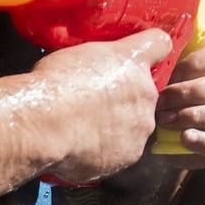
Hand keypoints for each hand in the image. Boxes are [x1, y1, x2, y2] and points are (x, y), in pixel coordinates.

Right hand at [35, 29, 169, 182]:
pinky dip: (100, 152)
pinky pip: (115, 154)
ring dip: (113, 129)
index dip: (146, 53)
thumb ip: (109, 57)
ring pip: (131, 128)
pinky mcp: (126, 158)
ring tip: (80, 129)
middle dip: (122, 101)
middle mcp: (147, 97)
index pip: (159, 46)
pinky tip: (77, 146)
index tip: (131, 60)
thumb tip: (111, 62)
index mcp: (135, 62)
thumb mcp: (84, 51)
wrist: (44, 124)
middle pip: (143, 97)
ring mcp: (139, 131)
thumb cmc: (59, 83)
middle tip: (90, 104)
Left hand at [155, 42, 204, 167]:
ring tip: (165, 121)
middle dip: (185, 94)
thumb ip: (170, 64)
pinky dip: (204, 141)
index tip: (169, 76)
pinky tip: (185, 138)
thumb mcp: (174, 77)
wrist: (177, 137)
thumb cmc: (174, 99)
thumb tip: (153, 49)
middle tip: (159, 102)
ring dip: (192, 117)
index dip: (192, 65)